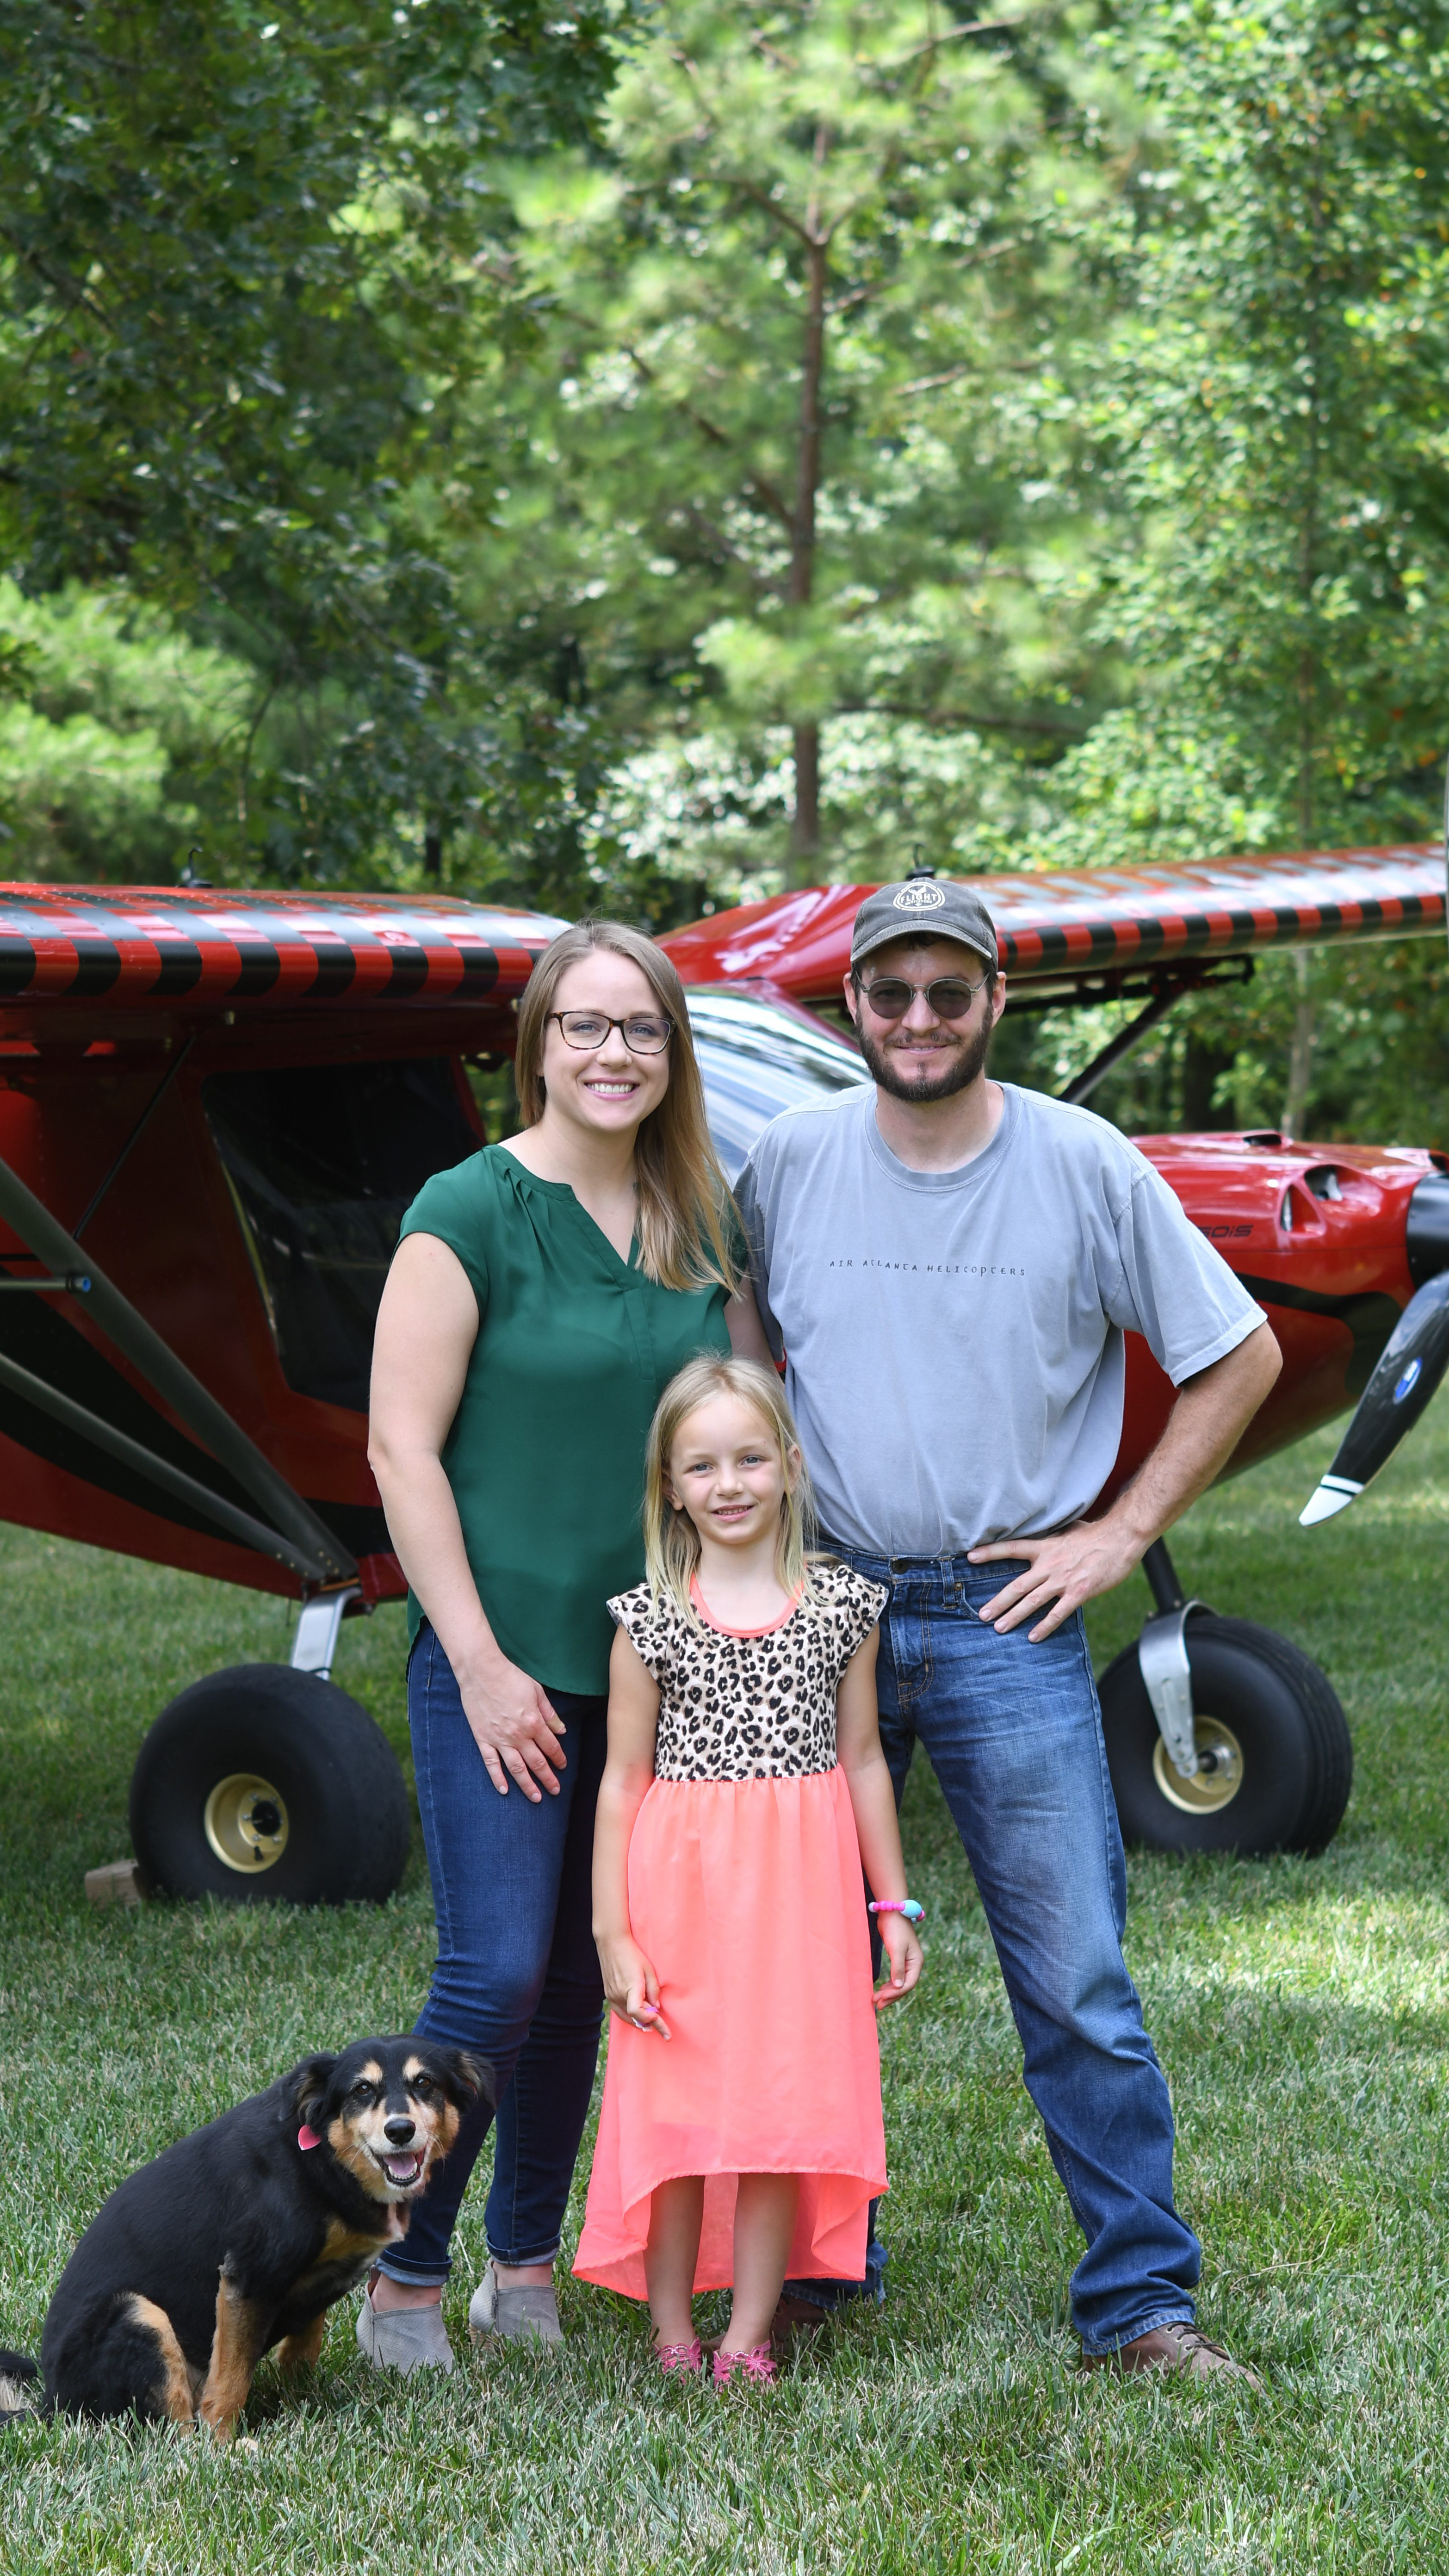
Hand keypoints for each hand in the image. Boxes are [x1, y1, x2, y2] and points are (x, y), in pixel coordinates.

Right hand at [457, 1653, 567, 1798]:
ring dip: (527, 1785)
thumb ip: (550, 1714)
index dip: (559, 1759)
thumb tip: (562, 1731)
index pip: (551, 1747)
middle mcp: (518, 1735)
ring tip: (536, 1798)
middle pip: (537, 1763)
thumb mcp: (537, 1692)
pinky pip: (491, 1763)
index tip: (563, 1767)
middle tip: (555, 1791)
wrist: (481, 1671)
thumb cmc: (511, 1678)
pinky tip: (504, 1790)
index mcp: (533, 1722)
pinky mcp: (483, 1739)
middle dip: (548, 1779)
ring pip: (516, 1768)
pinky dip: (497, 1778)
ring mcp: (499, 1739)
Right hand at [597, 1932, 670, 2038]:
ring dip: (639, 2023)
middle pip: (634, 2018)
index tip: (662, 2025)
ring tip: (651, 2024)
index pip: (639, 2013)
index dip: (651, 2021)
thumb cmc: (633, 1954)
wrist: (612, 1944)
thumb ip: (653, 1990)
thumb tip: (656, 2007)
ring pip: (626, 2018)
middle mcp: (619, 1994)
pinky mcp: (608, 1995)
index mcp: (631, 1987)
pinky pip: (619, 2012)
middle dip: (649, 2024)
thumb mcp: (648, 1969)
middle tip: (663, 2029)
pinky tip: (637, 2016)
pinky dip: (629, 2017)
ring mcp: (611, 1996)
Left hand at [873, 1912, 922, 2010]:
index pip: (909, 1984)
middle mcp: (913, 1964)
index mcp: (917, 1962)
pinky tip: (881, 1990)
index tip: (882, 1999)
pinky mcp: (898, 1959)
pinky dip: (889, 1985)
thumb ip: (898, 1968)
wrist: (891, 1912)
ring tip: (877, 2000)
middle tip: (878, 2005)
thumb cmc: (895, 1929)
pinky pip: (895, 1977)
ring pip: (899, 1983)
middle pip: (904, 1986)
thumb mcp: (897, 1949)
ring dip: (889, 1992)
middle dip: (891, 1996)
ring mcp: (906, 1962)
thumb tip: (899, 1986)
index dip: (896, 1993)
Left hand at [967, 1519, 1148, 1640]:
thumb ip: (1053, 1536)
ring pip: (1033, 1602)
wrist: (1121, 1538)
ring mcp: (1063, 1581)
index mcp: (1045, 1547)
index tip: (970, 1557)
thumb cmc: (1096, 1533)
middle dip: (998, 1601)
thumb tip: (1045, 1534)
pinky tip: (1033, 1637)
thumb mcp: (1068, 1530)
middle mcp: (1049, 1565)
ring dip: (1014, 1616)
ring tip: (999, 1628)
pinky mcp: (1079, 1593)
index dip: (990, 1552)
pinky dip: (1045, 1627)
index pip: (1011, 1548)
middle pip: (1017, 1585)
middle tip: (982, 1615)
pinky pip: (1058, 1614)